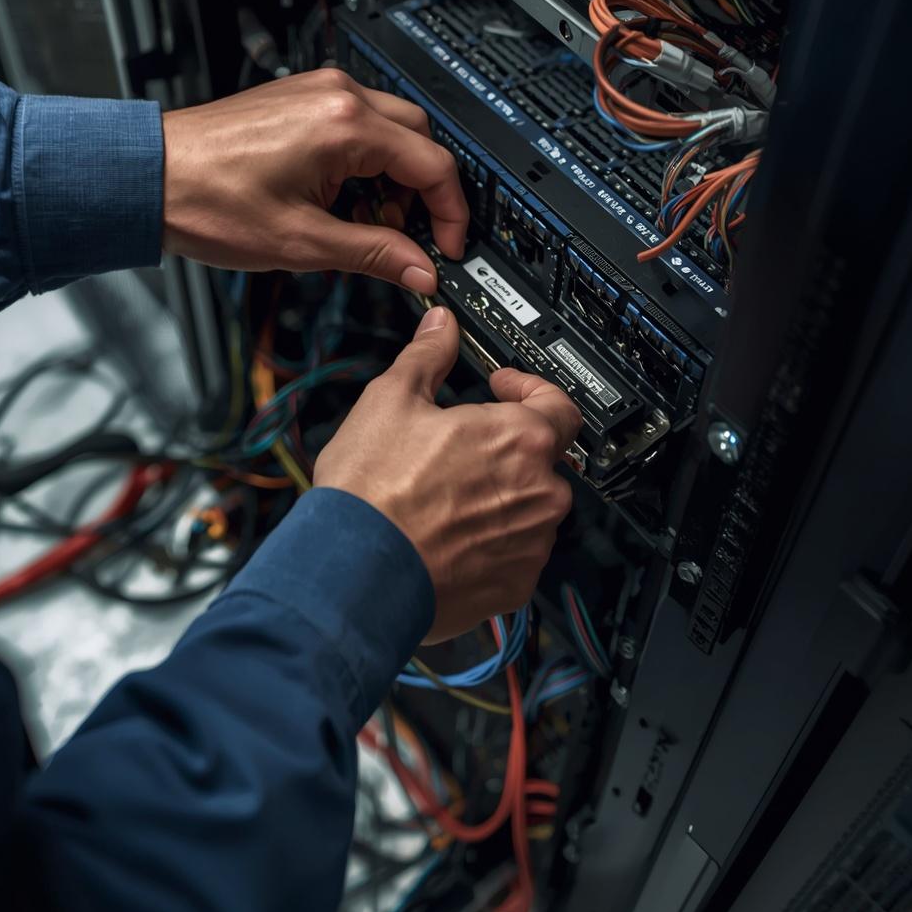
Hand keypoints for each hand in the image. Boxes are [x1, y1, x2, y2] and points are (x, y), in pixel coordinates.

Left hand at [161, 69, 467, 291]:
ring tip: (364, 223)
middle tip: (408, 238)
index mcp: (345, 125)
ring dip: (394, 179)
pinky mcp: (300, 100)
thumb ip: (376, 253)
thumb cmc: (207, 200)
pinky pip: (357, 125)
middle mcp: (337, 96)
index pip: (433, 164)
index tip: (446, 247)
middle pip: (420, 139)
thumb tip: (421, 270)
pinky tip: (341, 199)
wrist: (148, 178)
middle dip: (424, 193)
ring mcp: (317, 92)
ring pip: (391, 131)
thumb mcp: (304, 242)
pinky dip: (365, 163)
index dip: (450, 213)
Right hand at [314, 306, 582, 641]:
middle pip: (542, 456)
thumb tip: (440, 327)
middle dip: (507, 445)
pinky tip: (448, 533)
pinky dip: (490, 540)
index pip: (559, 403)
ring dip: (500, 494)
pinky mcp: (516, 584)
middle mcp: (541, 491)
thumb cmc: (372, 494)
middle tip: (462, 443)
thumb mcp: (391, 400)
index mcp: (521, 438)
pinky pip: (515, 552)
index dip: (530, 388)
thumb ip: (428, 356)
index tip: (504, 387)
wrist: (353, 575)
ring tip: (446, 493)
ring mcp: (531, 543)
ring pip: (529, 506)